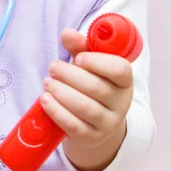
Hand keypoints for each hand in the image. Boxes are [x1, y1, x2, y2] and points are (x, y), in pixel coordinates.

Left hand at [39, 28, 133, 169]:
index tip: (77, 58)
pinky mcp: (92, 138)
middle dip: (69, 75)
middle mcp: (121, 103)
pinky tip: (45, 99)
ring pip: (85, 107)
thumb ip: (79, 47)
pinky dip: (57, 111)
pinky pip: (74, 125)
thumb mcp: (88, 63)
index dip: (97, 62)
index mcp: (124, 80)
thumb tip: (67, 33)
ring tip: (47, 82)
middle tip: (52, 67)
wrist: (93, 121)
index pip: (120, 69)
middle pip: (97, 88)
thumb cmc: (90, 83)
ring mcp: (108, 123)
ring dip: (61, 92)